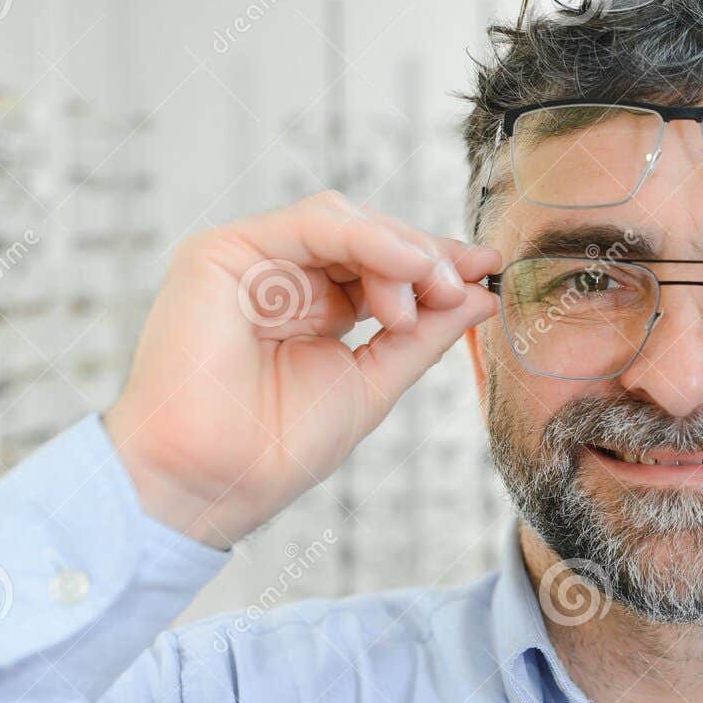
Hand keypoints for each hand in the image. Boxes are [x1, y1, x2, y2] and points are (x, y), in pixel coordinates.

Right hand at [103, 191, 500, 547]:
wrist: (213, 481)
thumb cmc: (278, 447)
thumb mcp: (373, 382)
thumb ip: (424, 336)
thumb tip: (482, 296)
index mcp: (313, 307)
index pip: (382, 264)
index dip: (436, 262)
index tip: (488, 269)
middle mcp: (281, 276)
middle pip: (368, 235)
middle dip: (425, 257)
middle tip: (462, 287)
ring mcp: (251, 261)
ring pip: (343, 221)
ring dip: (400, 251)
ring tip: (430, 293)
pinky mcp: (222, 252)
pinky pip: (310, 225)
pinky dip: (367, 239)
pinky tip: (408, 266)